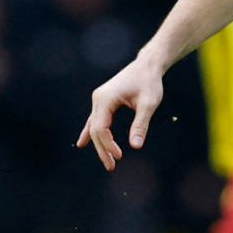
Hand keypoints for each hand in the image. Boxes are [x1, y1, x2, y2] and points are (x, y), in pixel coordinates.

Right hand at [77, 55, 164, 170]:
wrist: (147, 66)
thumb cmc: (149, 82)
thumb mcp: (149, 104)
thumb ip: (141, 124)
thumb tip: (136, 146)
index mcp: (106, 98)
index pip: (101, 128)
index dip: (108, 144)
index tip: (120, 156)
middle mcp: (98, 99)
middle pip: (95, 130)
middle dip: (102, 149)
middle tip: (111, 167)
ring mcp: (99, 100)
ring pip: (94, 126)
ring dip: (99, 144)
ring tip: (106, 161)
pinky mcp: (103, 101)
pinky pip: (94, 120)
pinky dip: (90, 132)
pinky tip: (83, 143)